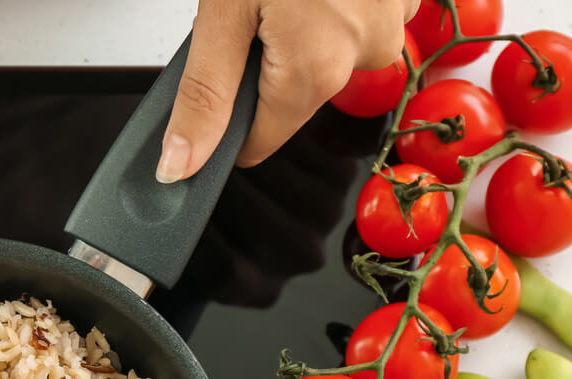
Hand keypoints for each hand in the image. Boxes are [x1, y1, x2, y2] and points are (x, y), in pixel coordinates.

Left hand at [156, 0, 418, 182]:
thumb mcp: (223, 14)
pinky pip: (359, 17)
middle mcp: (364, 54)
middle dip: (265, 60)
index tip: (212, 94)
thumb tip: (180, 167)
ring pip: (329, 52)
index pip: (260, 142)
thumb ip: (203, 96)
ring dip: (302, 26)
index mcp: (314, 71)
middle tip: (249, 9)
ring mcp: (394, 20)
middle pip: (294, 94)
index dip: (228, 121)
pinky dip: (334, 2)